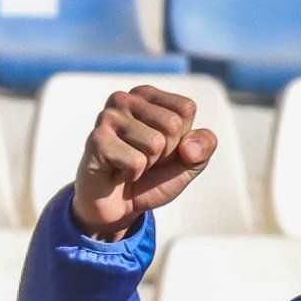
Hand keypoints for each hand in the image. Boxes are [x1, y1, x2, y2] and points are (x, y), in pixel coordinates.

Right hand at [69, 86, 217, 238]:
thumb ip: (204, 146)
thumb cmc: (153, 175)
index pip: (185, 108)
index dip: (183, 136)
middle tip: (145, 158)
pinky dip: (132, 174)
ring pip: (155, 143)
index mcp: (147, 95)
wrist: (121, 205)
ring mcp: (107, 117)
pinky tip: (118, 172)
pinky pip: (136, 162)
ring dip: (148, 164)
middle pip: (172, 124)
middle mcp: (124, 99)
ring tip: (130, 164)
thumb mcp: (189, 161)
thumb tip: (190, 147)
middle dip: (166, 152)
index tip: (164, 147)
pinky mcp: (96, 140)